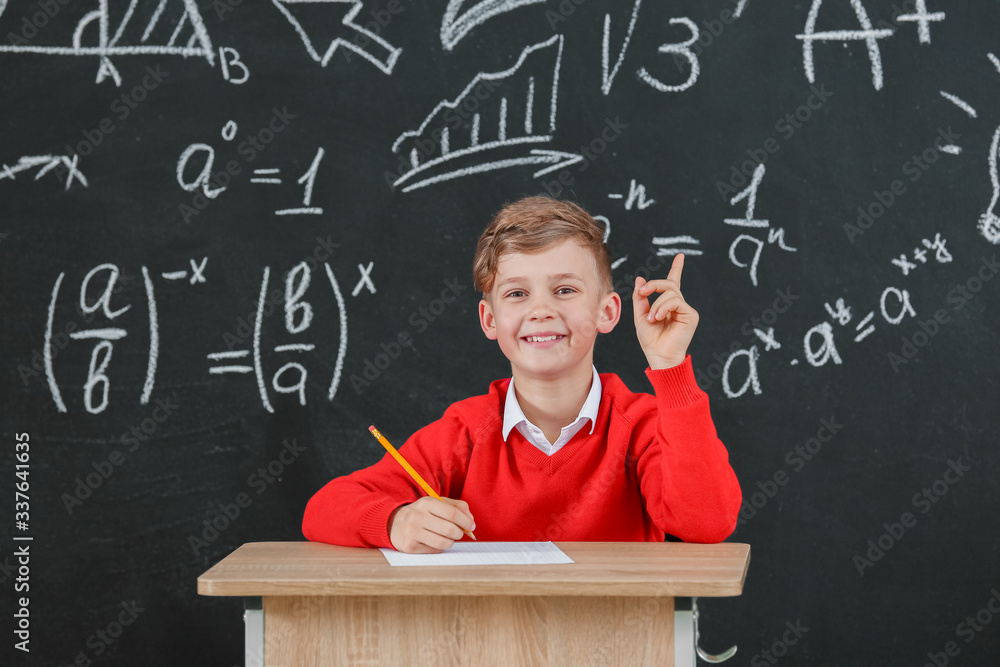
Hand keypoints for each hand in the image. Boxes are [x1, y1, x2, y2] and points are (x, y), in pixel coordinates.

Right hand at [387, 496, 475, 552]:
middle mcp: (418, 517)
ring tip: (448, 537)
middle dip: (460, 533)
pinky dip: (440, 547)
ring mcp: (412, 533)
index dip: (466, 521)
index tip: (471, 526)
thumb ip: (456, 506)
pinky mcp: (410, 547)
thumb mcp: (437, 503)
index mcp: (426, 503)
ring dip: (451, 542)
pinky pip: (435, 550)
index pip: (453, 514)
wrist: (395, 523)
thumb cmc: (422, 513)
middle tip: (460, 533)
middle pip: (450, 530)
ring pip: (444, 543)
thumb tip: (470, 519)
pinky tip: (435, 541)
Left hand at [632, 253, 698, 368]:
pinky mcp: (691, 315)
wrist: (658, 355)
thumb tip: (640, 279)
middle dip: (654, 285)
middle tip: (642, 293)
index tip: (680, 257)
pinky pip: (676, 301)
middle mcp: (678, 305)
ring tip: (652, 318)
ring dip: (656, 303)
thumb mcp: (640, 315)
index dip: (677, 269)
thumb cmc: (650, 339)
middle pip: (668, 284)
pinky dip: (663, 307)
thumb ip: (640, 297)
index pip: (673, 282)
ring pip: (671, 292)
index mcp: (667, 304)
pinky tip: (658, 317)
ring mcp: (685, 309)